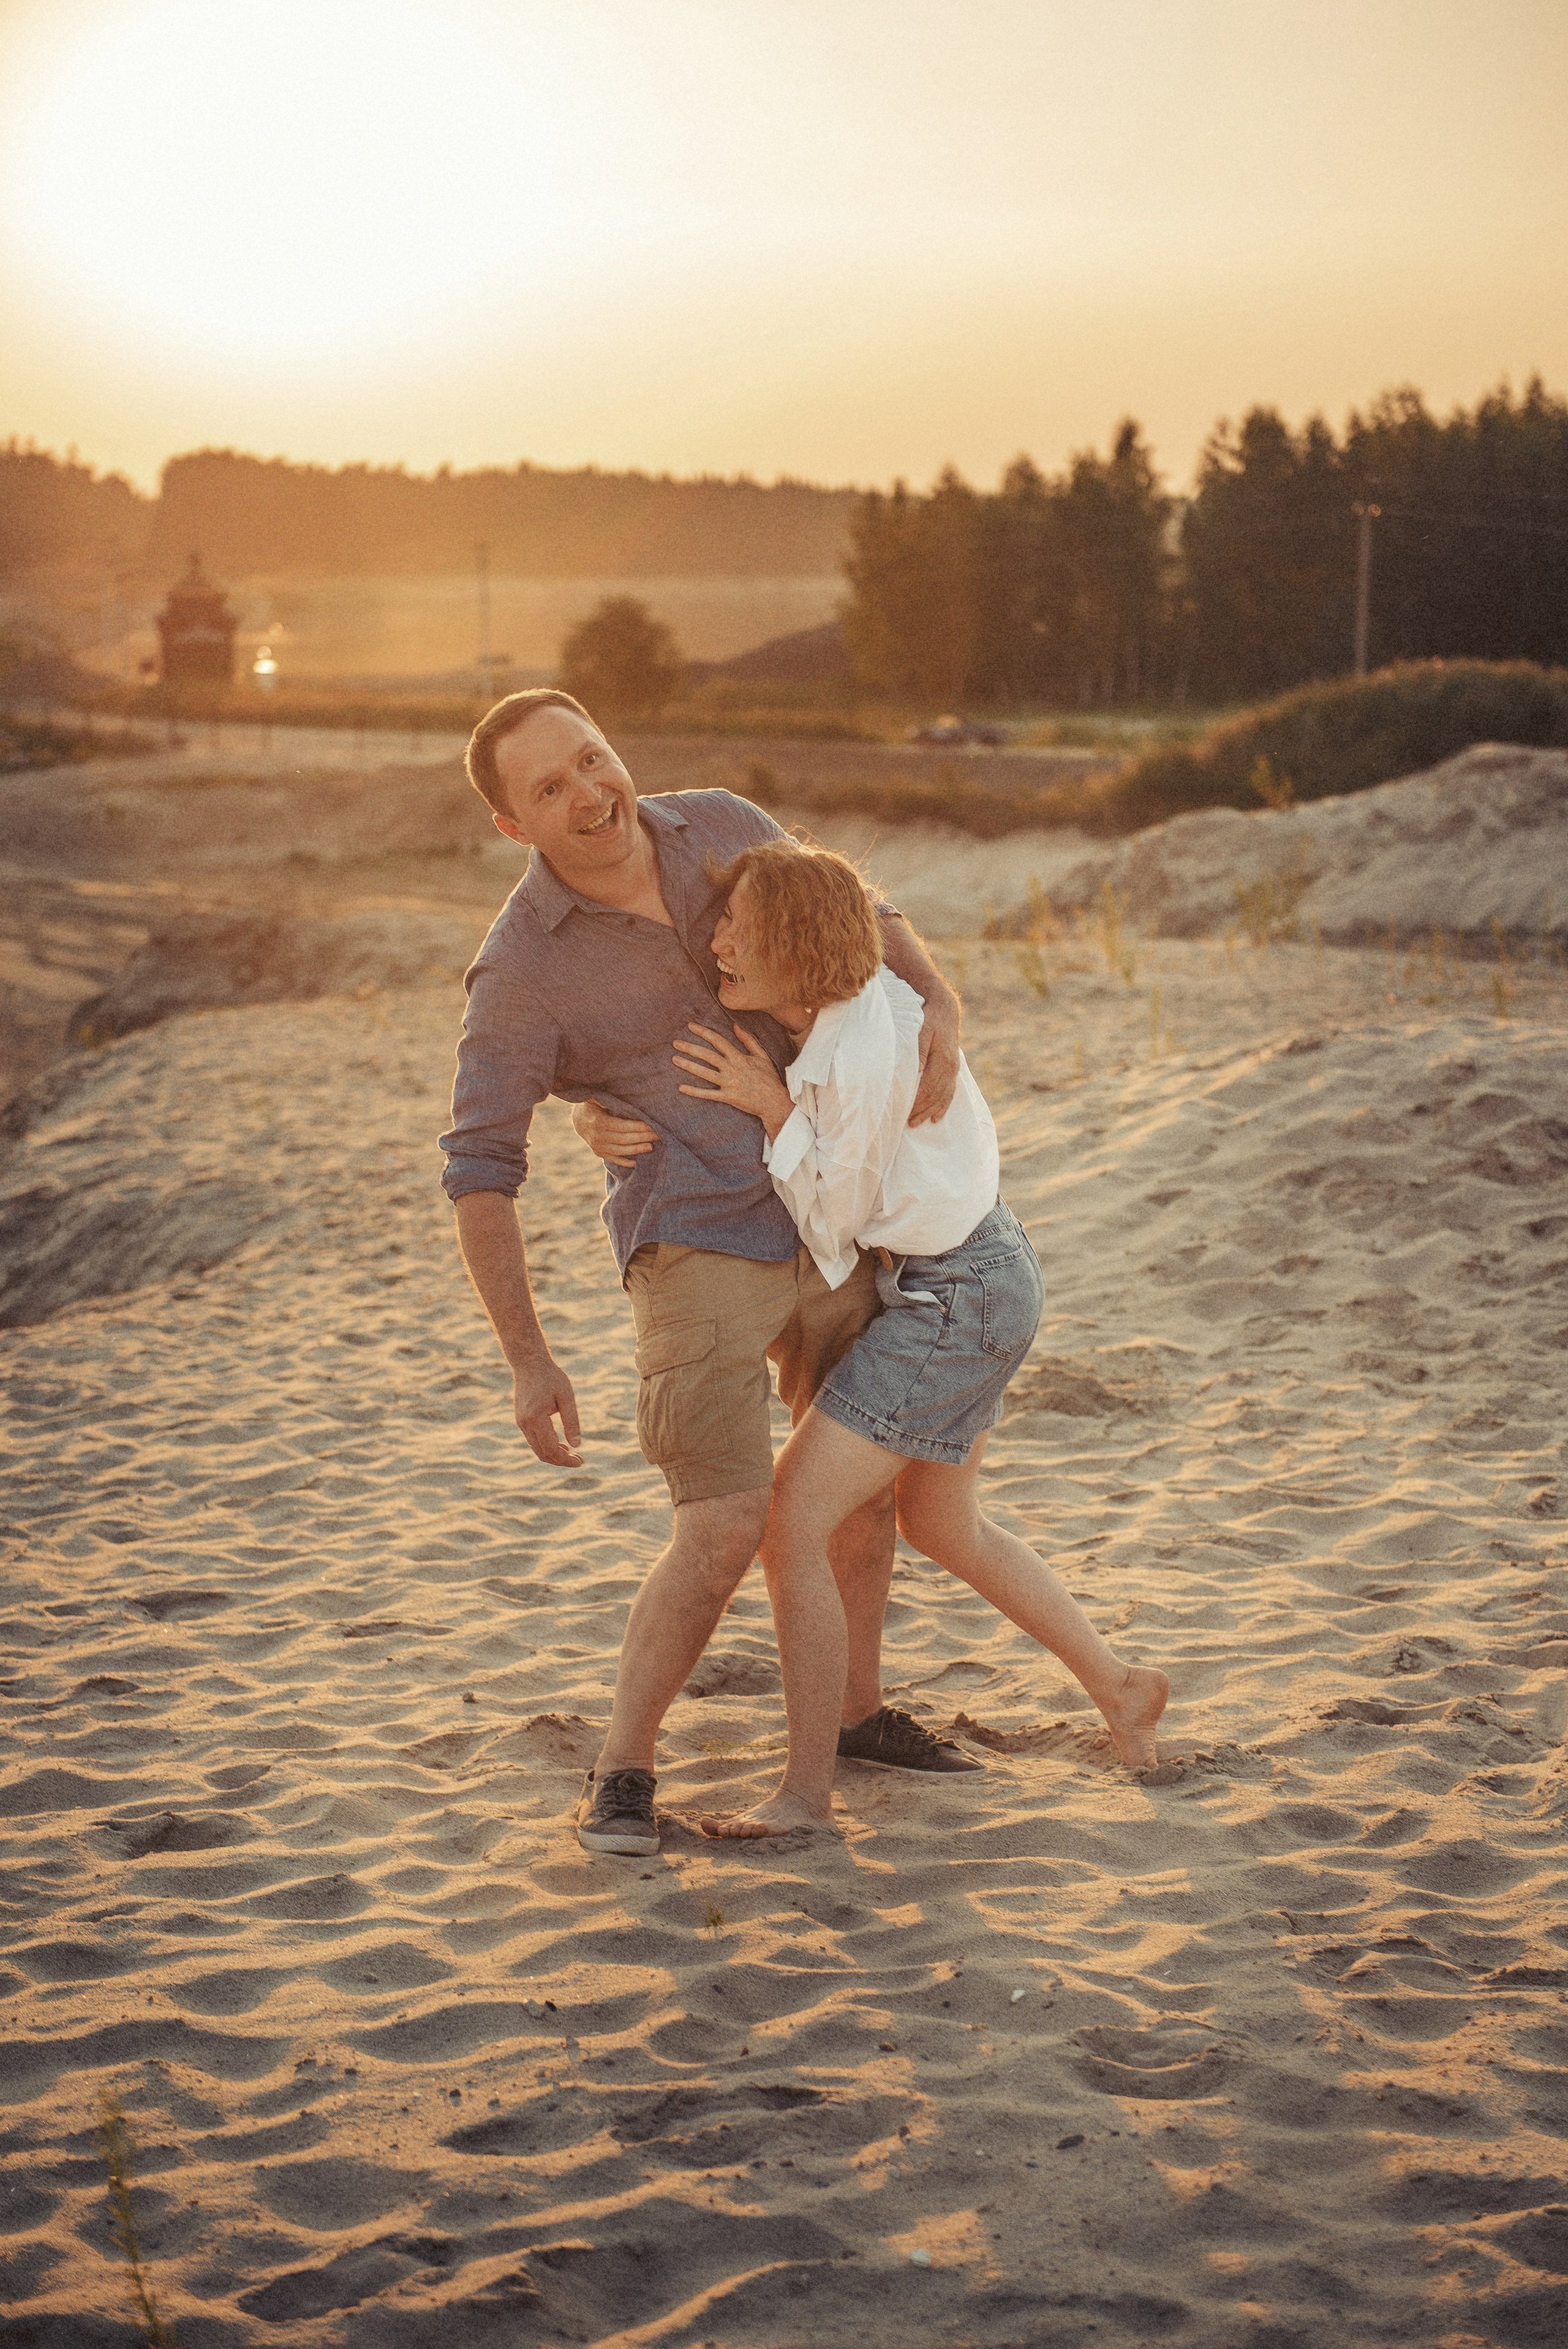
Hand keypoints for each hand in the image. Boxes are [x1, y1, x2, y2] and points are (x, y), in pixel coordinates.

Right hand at [511, 1353, 582, 1466]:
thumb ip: (572, 1421)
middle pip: (542, 1453)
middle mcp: (525, 1423)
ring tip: (571, 1452)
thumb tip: (577, 1445)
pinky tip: (560, 1443)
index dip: (566, 1459)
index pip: (551, 1449)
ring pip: (536, 1449)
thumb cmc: (551, 1377)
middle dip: (560, 1460)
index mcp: (536, 1418)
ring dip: (553, 1454)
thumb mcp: (566, 1396)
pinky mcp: (521, 1420)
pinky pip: (533, 1440)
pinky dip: (546, 1446)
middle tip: (578, 1460)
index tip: (581, 1461)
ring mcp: (521, 1422)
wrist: (529, 1363)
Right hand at [571, 1095, 656, 1168]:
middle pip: (625, 1139)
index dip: (639, 1127)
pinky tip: (637, 1162)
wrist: (578, 1119)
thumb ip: (608, 1099)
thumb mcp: (597, 1098)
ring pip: (621, 1150)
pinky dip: (625, 1162)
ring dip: (637, 1149)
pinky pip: (614, 1159)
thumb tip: (625, 1095)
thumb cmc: (593, 1105)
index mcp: (598, 1121)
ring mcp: (597, 1146)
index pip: (623, 1126)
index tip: (654, 1125)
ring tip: (652, 1147)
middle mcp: (597, 1136)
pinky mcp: (599, 1153)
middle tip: (659, 1135)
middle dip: (643, 1137)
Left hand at [672, 1022, 792, 1138]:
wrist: (774, 1101)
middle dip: (690, 1048)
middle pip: (706, 1055)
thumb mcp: (761, 1056)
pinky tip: (681, 1087)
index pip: (717, 1040)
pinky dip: (694, 1091)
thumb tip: (735, 1026)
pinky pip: (707, 1094)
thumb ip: (748, 1040)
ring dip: (688, 1065)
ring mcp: (728, 1083)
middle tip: (676, 1043)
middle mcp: (731, 1068)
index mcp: (739, 1057)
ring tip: (674, 1059)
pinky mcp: (727, 1097)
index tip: (690, 1026)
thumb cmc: (768, 1078)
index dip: (703, 1032)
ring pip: (704, 1073)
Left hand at [909, 990, 960, 1125]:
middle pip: (935, 1095)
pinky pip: (950, 1091)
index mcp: (942, 1060)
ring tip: (920, 1122)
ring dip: (932, 1110)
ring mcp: (953, 1068)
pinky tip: (937, 1116)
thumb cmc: (929, 1018)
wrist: (945, 1010)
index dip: (917, 1103)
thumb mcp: (922, 1030)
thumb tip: (916, 1071)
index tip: (905, 1113)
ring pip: (944, 1095)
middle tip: (909, 1124)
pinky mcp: (953, 1068)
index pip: (927, 1088)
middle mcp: (950, 1067)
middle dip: (922, 1110)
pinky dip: (944, 1105)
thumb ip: (919, 1050)